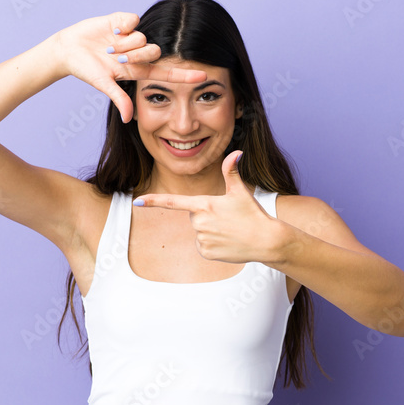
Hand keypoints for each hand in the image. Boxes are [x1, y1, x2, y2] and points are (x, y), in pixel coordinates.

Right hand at [51, 12, 207, 122]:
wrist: (68, 49)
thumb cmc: (85, 69)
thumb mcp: (102, 84)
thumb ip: (118, 98)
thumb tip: (129, 119)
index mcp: (137, 69)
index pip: (166, 73)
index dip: (184, 75)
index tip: (204, 76)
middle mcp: (138, 52)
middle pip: (154, 51)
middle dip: (137, 55)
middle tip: (117, 58)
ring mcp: (131, 36)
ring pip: (143, 36)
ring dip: (125, 43)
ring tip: (109, 46)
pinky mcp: (123, 20)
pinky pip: (134, 20)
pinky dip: (123, 25)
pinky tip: (112, 30)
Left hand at [132, 151, 280, 263]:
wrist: (266, 240)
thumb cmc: (253, 214)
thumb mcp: (240, 191)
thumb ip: (231, 171)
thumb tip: (236, 152)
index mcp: (204, 204)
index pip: (173, 202)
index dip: (153, 201)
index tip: (137, 202)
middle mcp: (199, 222)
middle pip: (194, 216)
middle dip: (207, 216)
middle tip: (227, 218)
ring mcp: (201, 238)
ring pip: (198, 232)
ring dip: (211, 231)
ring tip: (229, 231)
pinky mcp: (205, 252)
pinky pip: (202, 246)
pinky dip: (213, 245)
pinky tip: (227, 243)